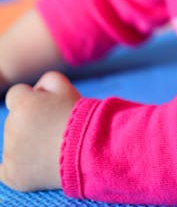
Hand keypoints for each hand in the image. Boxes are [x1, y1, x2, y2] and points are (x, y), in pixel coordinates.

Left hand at [0, 71, 80, 191]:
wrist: (89, 150)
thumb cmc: (79, 116)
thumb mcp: (65, 87)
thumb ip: (45, 80)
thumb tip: (33, 90)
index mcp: (22, 104)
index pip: (15, 95)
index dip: (31, 99)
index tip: (46, 107)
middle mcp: (12, 127)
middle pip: (14, 120)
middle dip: (29, 121)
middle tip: (53, 129)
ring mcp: (10, 153)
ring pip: (12, 142)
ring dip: (26, 142)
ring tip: (52, 146)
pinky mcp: (11, 175)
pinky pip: (3, 169)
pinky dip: (13, 165)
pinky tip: (25, 164)